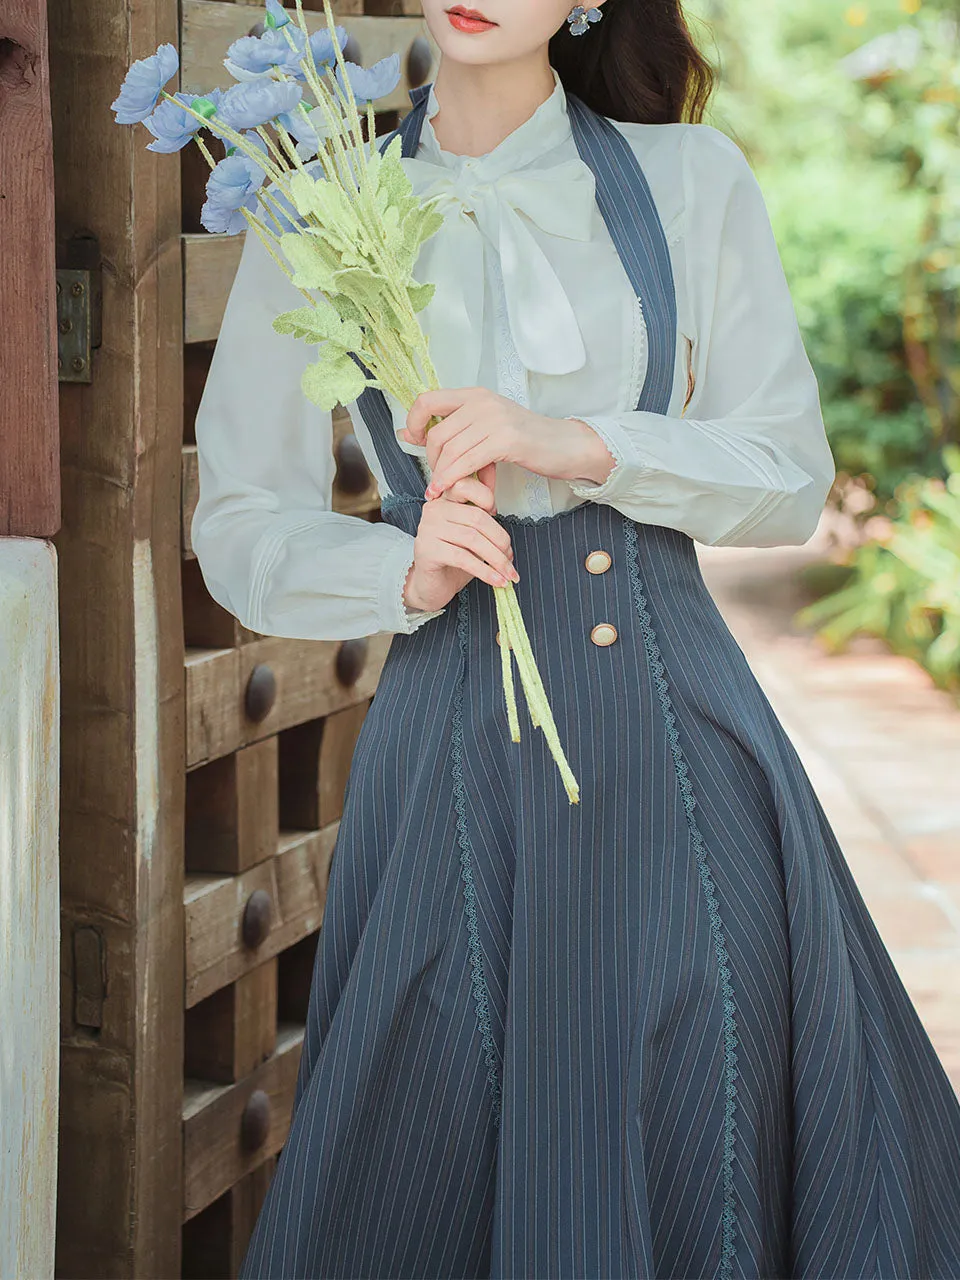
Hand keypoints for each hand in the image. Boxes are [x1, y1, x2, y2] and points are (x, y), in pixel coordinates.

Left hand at [398, 387, 616, 497]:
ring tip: (441, 491)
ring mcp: (494, 418)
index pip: (427, 400)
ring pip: (450, 450)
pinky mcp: (505, 439)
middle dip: (432, 461)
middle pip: (437, 433)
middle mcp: (482, 401)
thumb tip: (405, 432)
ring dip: (441, 476)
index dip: (413, 423)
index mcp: (474, 395)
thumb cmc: (525, 441)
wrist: (564, 446)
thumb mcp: (484, 428)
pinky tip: (447, 491)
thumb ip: (451, 429)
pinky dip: (452, 479)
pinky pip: (466, 461)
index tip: (414, 443)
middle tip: (438, 477)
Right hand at [402, 480, 519, 613]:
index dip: (488, 500)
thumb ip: (484, 524)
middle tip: (511, 558)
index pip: (467, 487)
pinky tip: (497, 581)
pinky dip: (485, 571)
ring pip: (473, 539)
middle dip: (501, 540)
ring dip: (497, 559)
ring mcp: (428, 529)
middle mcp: (434, 510)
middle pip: (477, 518)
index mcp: (445, 500)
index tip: (496, 520)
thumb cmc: (452, 562)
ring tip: (508, 574)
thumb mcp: (471, 539)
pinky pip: (463, 558)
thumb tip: (505, 533)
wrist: (430, 586)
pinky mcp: (427, 550)